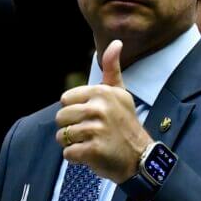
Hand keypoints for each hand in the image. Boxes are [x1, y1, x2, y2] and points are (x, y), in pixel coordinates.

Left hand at [56, 40, 152, 182]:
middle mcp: (99, 108)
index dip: (74, 110)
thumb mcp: (121, 93)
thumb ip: (112, 69)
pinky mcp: (92, 150)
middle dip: (70, 128)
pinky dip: (76, 157)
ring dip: (73, 143)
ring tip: (91, 143)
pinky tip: (91, 155)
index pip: (65, 99)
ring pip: (62, 136)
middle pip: (60, 117)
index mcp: (102, 92)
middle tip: (90, 133)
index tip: (91, 117)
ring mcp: (95, 130)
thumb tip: (116, 42)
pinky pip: (68, 153)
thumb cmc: (126, 124)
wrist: (140, 157)